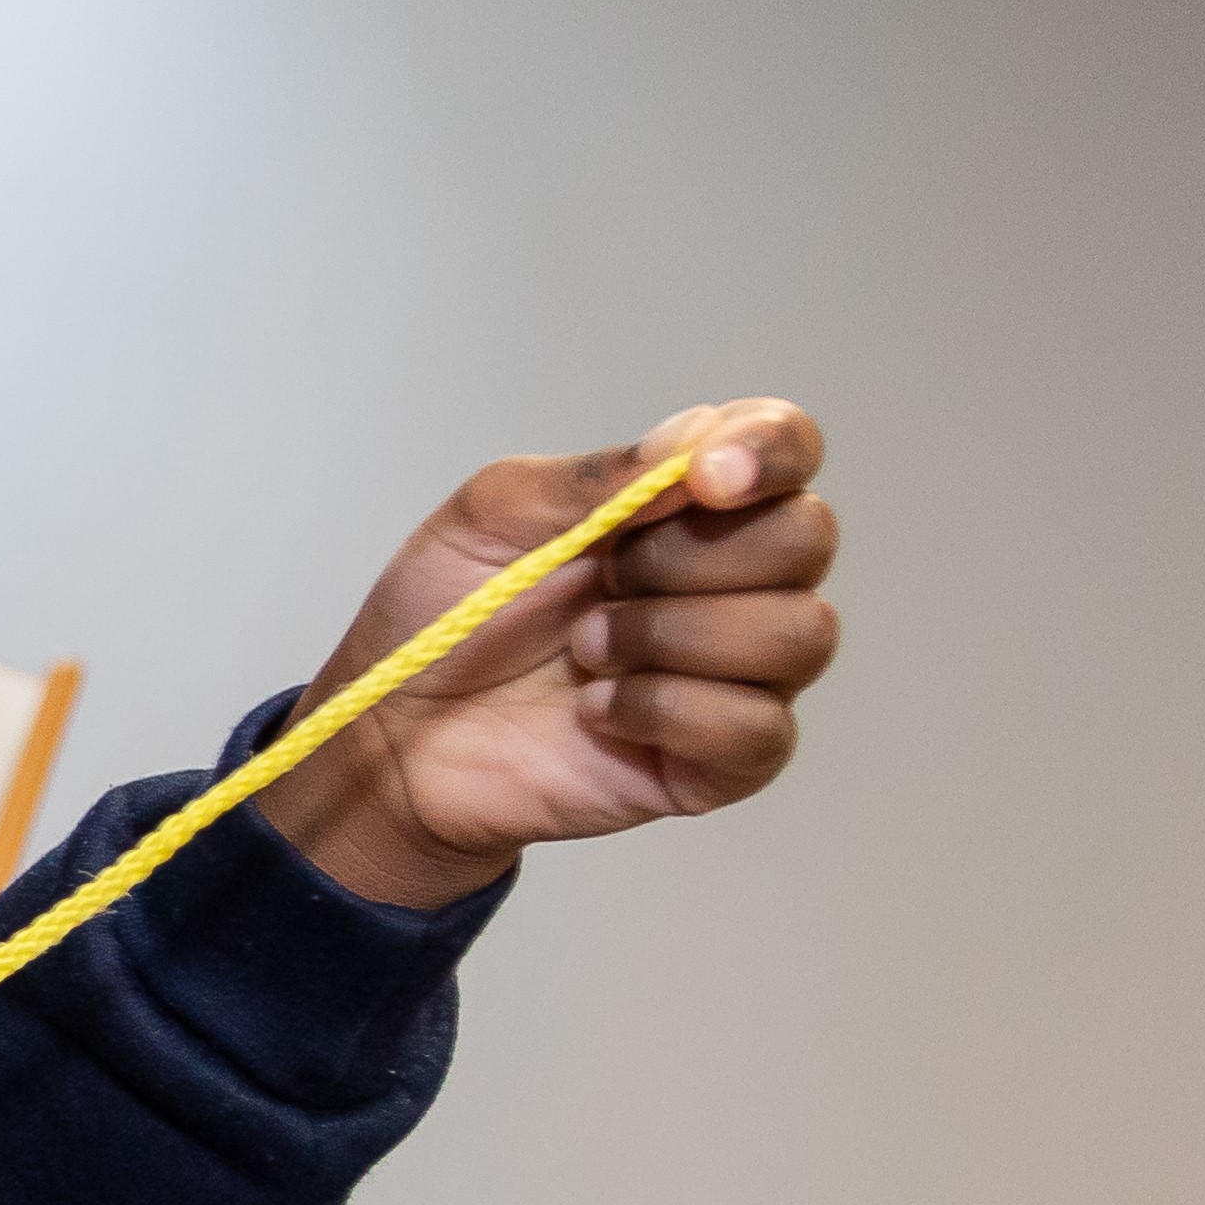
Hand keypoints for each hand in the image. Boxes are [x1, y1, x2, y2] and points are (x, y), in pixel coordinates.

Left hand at [258, 399, 840, 910]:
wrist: (398, 734)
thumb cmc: (447, 616)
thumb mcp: (493, 514)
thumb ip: (596, 476)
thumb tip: (695, 447)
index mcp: (686, 503)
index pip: (786, 447)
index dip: (769, 451)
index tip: (705, 477)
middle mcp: (732, 580)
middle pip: (807, 539)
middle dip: (693, 556)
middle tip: (602, 579)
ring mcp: (736, 671)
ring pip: (797, 633)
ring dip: (674, 635)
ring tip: (586, 651)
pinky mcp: (723, 758)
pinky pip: (761, 727)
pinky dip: (669, 710)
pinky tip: (599, 710)